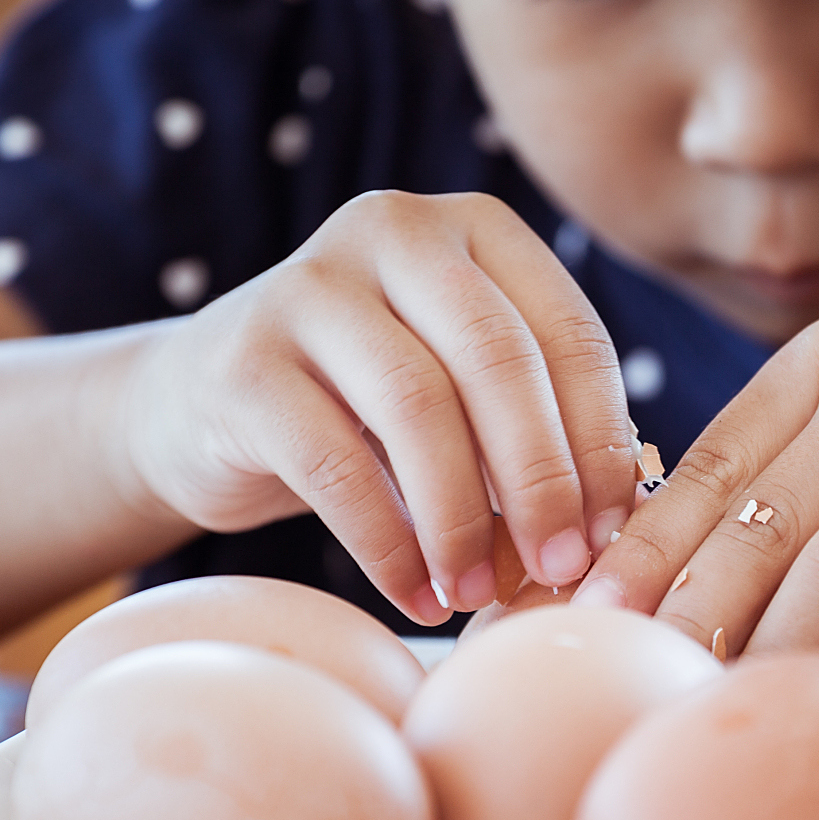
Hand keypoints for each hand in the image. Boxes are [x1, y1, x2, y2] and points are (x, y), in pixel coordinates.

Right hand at [118, 191, 636, 624]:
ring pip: (417, 408)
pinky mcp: (243, 361)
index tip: (614, 532)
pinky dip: (388, 544)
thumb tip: (619, 520)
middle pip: (497, 361)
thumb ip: (537, 423)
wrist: (199, 404)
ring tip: (480, 591)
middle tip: (560, 567)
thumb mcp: (462, 388)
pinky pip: (335, 464)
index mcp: (473, 227)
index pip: (567, 332)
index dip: (600, 440)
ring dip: (462, 520)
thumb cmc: (367, 406)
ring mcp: (308, 287)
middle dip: (541, 479)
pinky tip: (418, 592)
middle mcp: (393, 230)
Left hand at [572, 316, 818, 672]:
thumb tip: (649, 576)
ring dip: (759, 650)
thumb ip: (787, 471)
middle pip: (758, 518)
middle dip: (682, 608)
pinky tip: (811, 711)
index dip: (641, 545)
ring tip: (703, 702)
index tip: (586, 614)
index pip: (711, 461)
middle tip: (627, 674)